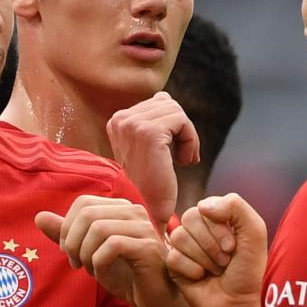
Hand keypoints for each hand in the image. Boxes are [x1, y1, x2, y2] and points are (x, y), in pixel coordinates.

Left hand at [36, 196, 185, 306]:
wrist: (154, 300)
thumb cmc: (124, 275)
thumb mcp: (88, 253)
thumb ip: (66, 235)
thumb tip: (39, 216)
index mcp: (120, 208)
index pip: (82, 203)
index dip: (67, 228)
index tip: (70, 252)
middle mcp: (134, 211)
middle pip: (87, 214)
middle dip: (73, 241)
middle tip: (75, 263)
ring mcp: (143, 227)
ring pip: (98, 228)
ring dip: (85, 253)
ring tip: (89, 269)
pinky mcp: (148, 247)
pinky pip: (112, 245)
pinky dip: (98, 262)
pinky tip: (101, 273)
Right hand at [106, 92, 198, 222]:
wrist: (148, 211)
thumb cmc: (151, 183)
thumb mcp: (147, 145)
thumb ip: (153, 118)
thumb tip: (163, 94)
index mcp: (117, 120)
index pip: (159, 102)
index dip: (172, 127)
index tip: (168, 153)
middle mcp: (120, 119)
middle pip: (168, 103)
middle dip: (181, 129)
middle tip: (179, 157)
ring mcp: (131, 124)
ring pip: (176, 110)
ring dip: (186, 136)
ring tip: (180, 159)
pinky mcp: (148, 132)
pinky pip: (182, 121)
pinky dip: (190, 141)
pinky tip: (183, 161)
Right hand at [165, 194, 267, 306]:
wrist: (239, 304)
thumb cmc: (248, 270)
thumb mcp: (254, 232)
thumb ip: (236, 206)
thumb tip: (202, 205)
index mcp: (217, 217)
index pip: (206, 207)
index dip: (219, 229)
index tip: (234, 247)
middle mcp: (198, 229)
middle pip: (190, 218)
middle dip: (211, 244)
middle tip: (225, 261)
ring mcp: (183, 247)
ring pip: (179, 237)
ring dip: (203, 258)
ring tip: (215, 271)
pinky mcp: (173, 266)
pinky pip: (173, 258)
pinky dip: (192, 270)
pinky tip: (201, 278)